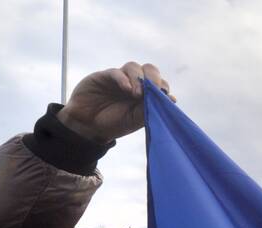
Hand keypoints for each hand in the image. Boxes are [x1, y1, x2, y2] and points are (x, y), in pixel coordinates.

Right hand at [55, 62, 173, 144]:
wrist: (89, 126)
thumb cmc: (114, 123)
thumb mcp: (135, 120)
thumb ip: (150, 108)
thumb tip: (172, 100)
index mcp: (145, 94)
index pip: (159, 83)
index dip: (164, 87)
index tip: (166, 96)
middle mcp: (134, 83)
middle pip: (149, 69)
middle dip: (154, 78)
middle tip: (155, 90)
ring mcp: (120, 79)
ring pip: (134, 67)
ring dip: (139, 79)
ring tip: (137, 94)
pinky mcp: (105, 76)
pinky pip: (116, 72)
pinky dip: (123, 79)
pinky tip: (126, 89)